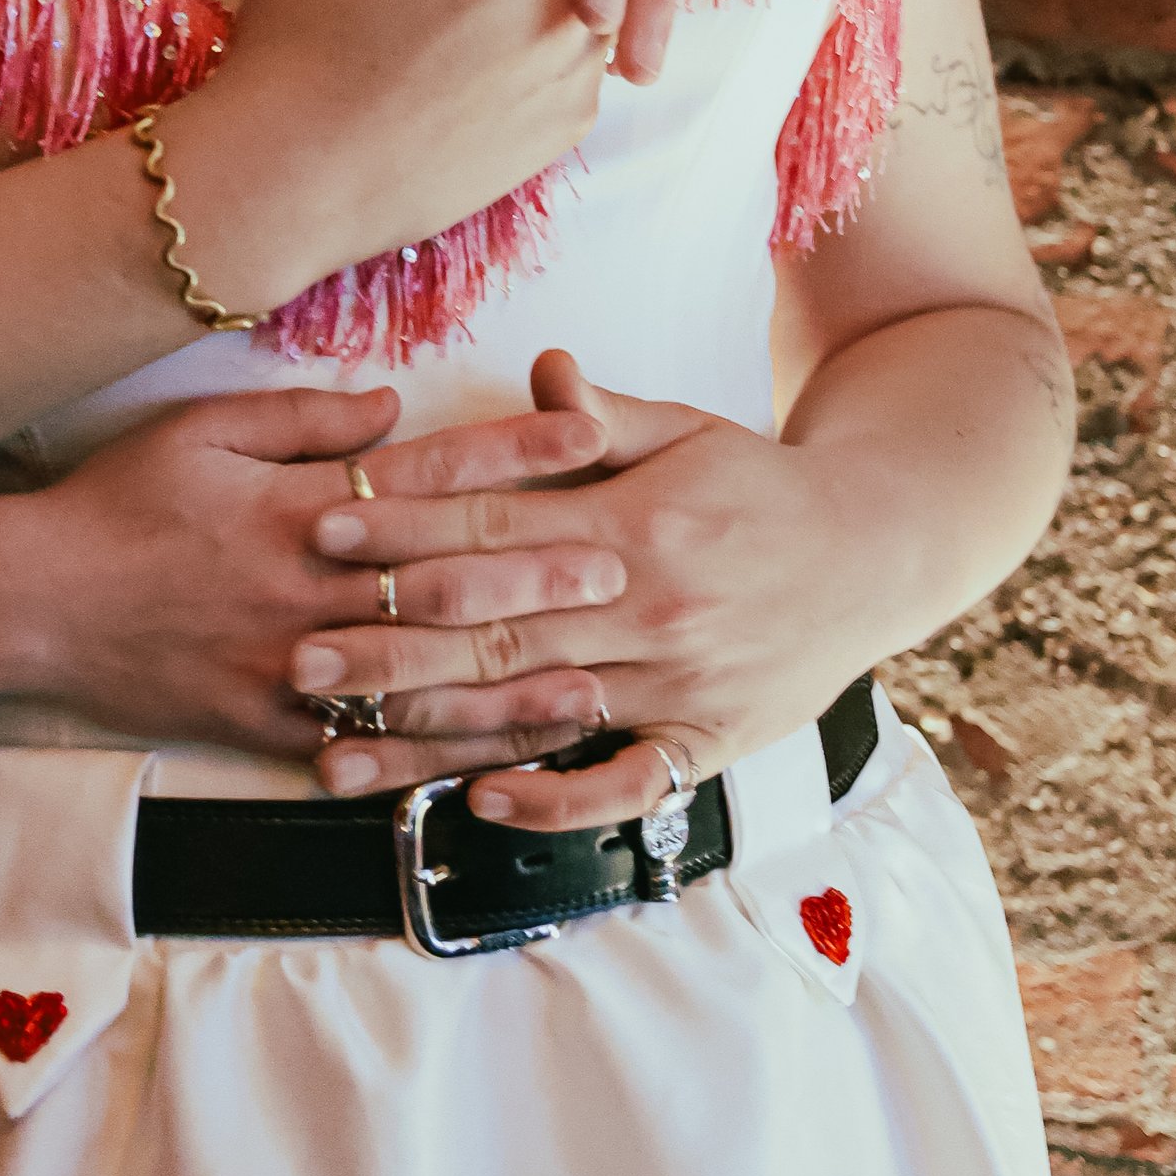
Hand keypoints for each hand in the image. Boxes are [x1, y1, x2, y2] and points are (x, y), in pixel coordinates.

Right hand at [0, 385, 623, 754]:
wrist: (28, 601)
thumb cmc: (114, 505)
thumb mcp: (200, 431)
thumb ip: (304, 420)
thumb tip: (394, 405)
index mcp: (302, 505)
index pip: (431, 470)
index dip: (518, 449)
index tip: (594, 432)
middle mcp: (310, 586)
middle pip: (448, 577)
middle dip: (546, 569)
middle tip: (634, 564)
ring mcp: (291, 663)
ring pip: (422, 678)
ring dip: (513, 682)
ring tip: (596, 682)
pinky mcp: (267, 723)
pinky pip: (362, 749)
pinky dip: (430, 759)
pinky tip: (492, 766)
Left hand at [289, 348, 867, 817]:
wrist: (876, 552)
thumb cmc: (760, 485)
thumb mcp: (691, 429)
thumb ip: (604, 417)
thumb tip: (542, 371)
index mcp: (633, 524)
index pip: (493, 527)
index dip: (403, 528)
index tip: (322, 531)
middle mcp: (647, 609)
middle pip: (493, 629)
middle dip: (389, 646)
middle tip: (298, 656)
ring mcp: (674, 683)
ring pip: (533, 713)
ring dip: (430, 735)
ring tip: (341, 748)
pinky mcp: (702, 742)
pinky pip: (620, 785)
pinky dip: (553, 801)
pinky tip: (479, 803)